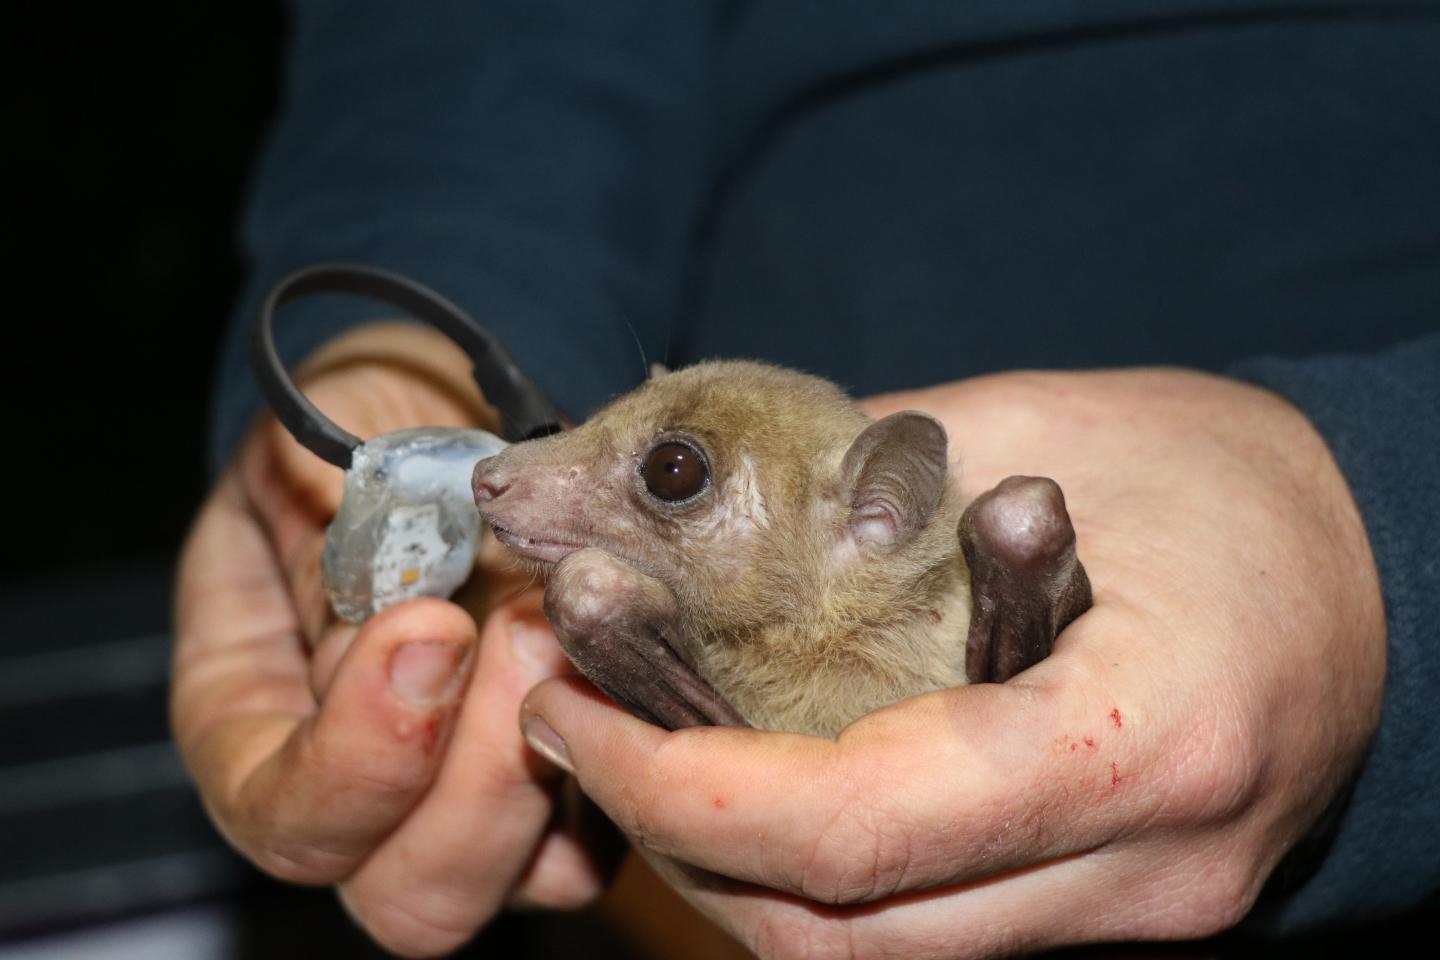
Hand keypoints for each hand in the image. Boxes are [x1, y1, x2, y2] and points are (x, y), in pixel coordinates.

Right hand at [172, 323, 606, 956]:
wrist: (458, 421)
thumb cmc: (361, 436)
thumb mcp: (311, 453)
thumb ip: (321, 521)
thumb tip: (393, 575)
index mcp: (264, 730)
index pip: (288, 821)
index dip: (358, 757)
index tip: (427, 628)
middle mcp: (378, 796)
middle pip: (417, 896)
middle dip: (483, 777)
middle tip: (525, 628)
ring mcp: (492, 800)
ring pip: (535, 876)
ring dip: (572, 753)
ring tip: (581, 620)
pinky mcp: (588, 774)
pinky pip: (628, 812)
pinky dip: (639, 738)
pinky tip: (637, 641)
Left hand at [518, 368, 1385, 957]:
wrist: (1387, 570)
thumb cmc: (1236, 481)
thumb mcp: (1045, 430)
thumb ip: (866, 481)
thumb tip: (694, 510)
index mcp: (1140, 738)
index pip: (857, 833)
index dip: (682, 790)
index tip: (579, 711)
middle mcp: (1144, 871)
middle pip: (845, 940)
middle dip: (678, 845)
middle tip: (583, 727)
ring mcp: (1135, 916)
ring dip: (733, 872)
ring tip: (645, 751)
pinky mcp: (1113, 914)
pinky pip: (924, 934)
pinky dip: (814, 878)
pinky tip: (757, 783)